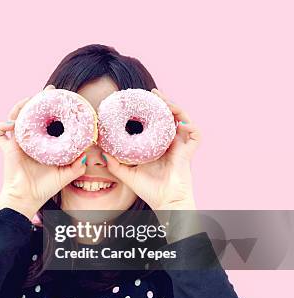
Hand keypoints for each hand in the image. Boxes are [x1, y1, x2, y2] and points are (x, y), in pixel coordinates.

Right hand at [0, 85, 86, 219]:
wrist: (27, 199)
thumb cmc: (44, 188)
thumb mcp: (66, 175)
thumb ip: (78, 165)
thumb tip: (88, 152)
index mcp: (43, 143)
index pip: (46, 119)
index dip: (50, 106)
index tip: (58, 95)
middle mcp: (30, 140)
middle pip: (29, 113)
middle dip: (34, 100)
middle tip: (44, 93)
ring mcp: (17, 143)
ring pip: (14, 117)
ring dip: (19, 107)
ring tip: (26, 104)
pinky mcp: (7, 149)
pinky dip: (0, 126)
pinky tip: (10, 125)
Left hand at [100, 88, 201, 210]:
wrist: (166, 204)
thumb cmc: (150, 191)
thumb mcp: (128, 174)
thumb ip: (115, 164)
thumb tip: (101, 151)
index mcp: (159, 146)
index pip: (158, 123)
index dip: (152, 110)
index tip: (141, 99)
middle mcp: (172, 144)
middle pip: (171, 117)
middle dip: (164, 102)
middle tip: (153, 93)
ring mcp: (182, 147)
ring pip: (183, 120)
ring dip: (176, 108)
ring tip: (164, 100)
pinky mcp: (189, 153)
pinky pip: (196, 134)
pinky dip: (190, 125)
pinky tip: (179, 120)